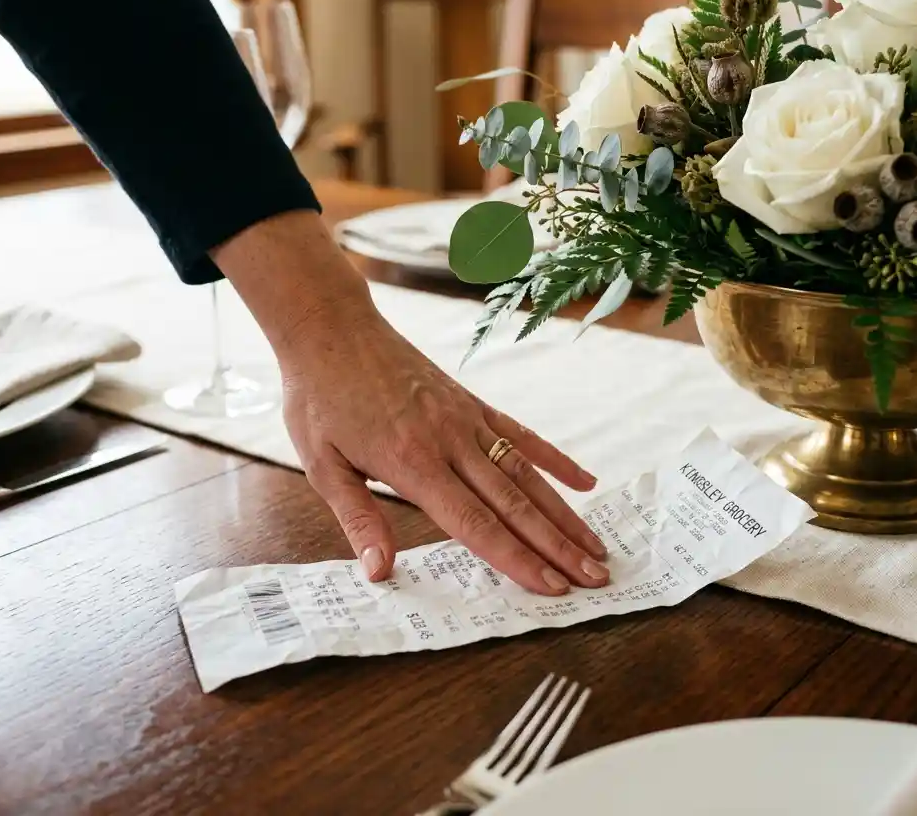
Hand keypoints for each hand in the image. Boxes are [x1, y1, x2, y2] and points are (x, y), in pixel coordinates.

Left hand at [212, 209, 609, 595]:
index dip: (517, 559)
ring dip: (564, 514)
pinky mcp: (471, 402)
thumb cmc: (320, 400)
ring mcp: (466, 419)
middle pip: (514, 504)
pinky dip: (555, 460)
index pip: (476, 524)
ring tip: (596, 546)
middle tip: (596, 579)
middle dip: (557, 546)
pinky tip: (585, 482)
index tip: (552, 587)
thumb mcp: (322, 465)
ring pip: (526, 474)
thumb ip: (358, 520)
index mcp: (413, 463)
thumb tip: (379, 573)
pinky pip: (521, 434)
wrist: (332, 329)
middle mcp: (450, 441)